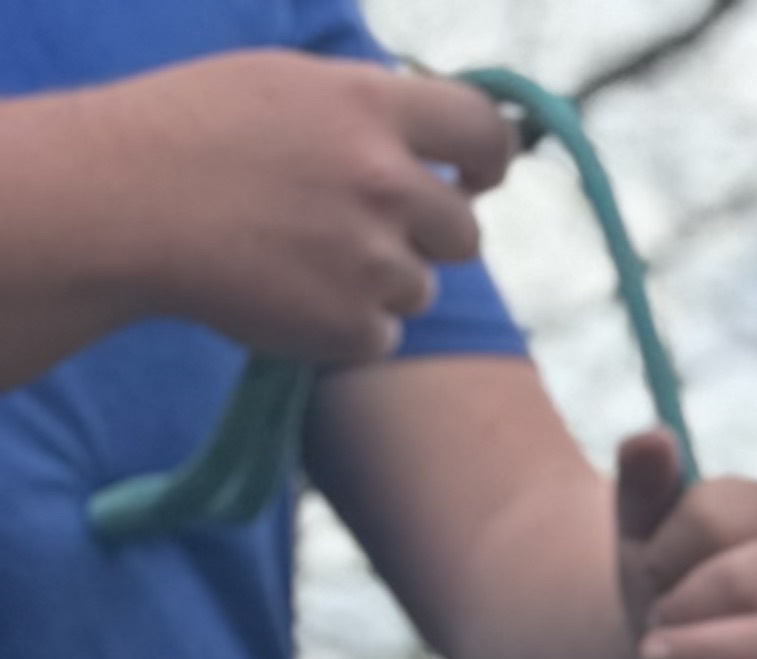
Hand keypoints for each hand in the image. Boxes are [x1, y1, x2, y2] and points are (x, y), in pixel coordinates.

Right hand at [56, 52, 512, 363]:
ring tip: (299, 254)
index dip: (490, 160)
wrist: (126, 201)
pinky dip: (343, 326)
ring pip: (420, 288)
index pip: (482, 130)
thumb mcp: (285, 85)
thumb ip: (365, 112)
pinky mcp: (353, 326)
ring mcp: (374, 258)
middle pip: (465, 232)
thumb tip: (426, 141)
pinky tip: (287, 293)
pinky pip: (381, 335)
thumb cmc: (191, 131)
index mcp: (371, 108)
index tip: (478, 179)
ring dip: (378, 282)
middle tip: (361, 230)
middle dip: (426, 236)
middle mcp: (386, 182)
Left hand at [609, 429, 756, 658]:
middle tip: (652, 622)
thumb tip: (657, 437)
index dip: (677, 541)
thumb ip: (643, 484)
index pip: (735, 513)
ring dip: (713, 647)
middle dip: (693, 601)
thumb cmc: (667, 599)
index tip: (646, 566)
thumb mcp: (641, 539)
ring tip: (658, 658)